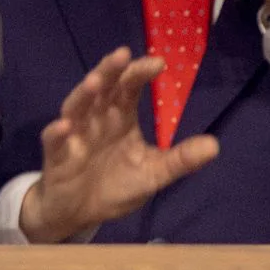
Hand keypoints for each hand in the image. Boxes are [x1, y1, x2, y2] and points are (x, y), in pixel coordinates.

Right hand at [20, 47, 219, 242]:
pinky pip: (54, 140)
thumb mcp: (153, 173)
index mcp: (120, 117)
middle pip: (102, 88)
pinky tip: (65, 126)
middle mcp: (97, 118)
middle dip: (110, 71)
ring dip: (84, 93)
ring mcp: (75, 134)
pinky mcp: (57, 155)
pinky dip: (57, 132)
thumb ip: (180, 160)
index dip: (140, 73)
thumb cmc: (116, 185)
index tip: (159, 63)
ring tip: (96, 82)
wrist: (81, 214)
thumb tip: (215, 145)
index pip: (130, 87)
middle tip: (122, 56)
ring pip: (76, 106)